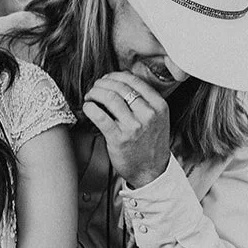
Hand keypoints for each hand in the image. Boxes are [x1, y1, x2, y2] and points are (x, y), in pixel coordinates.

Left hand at [81, 72, 170, 187]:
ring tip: (90, 96)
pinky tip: (88, 107)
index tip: (107, 78)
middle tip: (96, 87)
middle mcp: (148, 114)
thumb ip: (146, 100)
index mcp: (159, 106)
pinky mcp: (119, 138)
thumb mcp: (158, 118)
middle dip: (103, 83)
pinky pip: (100, 116)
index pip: (133, 80)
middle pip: (120, 87)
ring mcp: (134, 126)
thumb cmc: (151, 143)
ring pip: (110, 98)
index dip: (115, 76)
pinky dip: (90, 108)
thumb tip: (120, 81)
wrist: (151, 171)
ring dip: (95, 93)